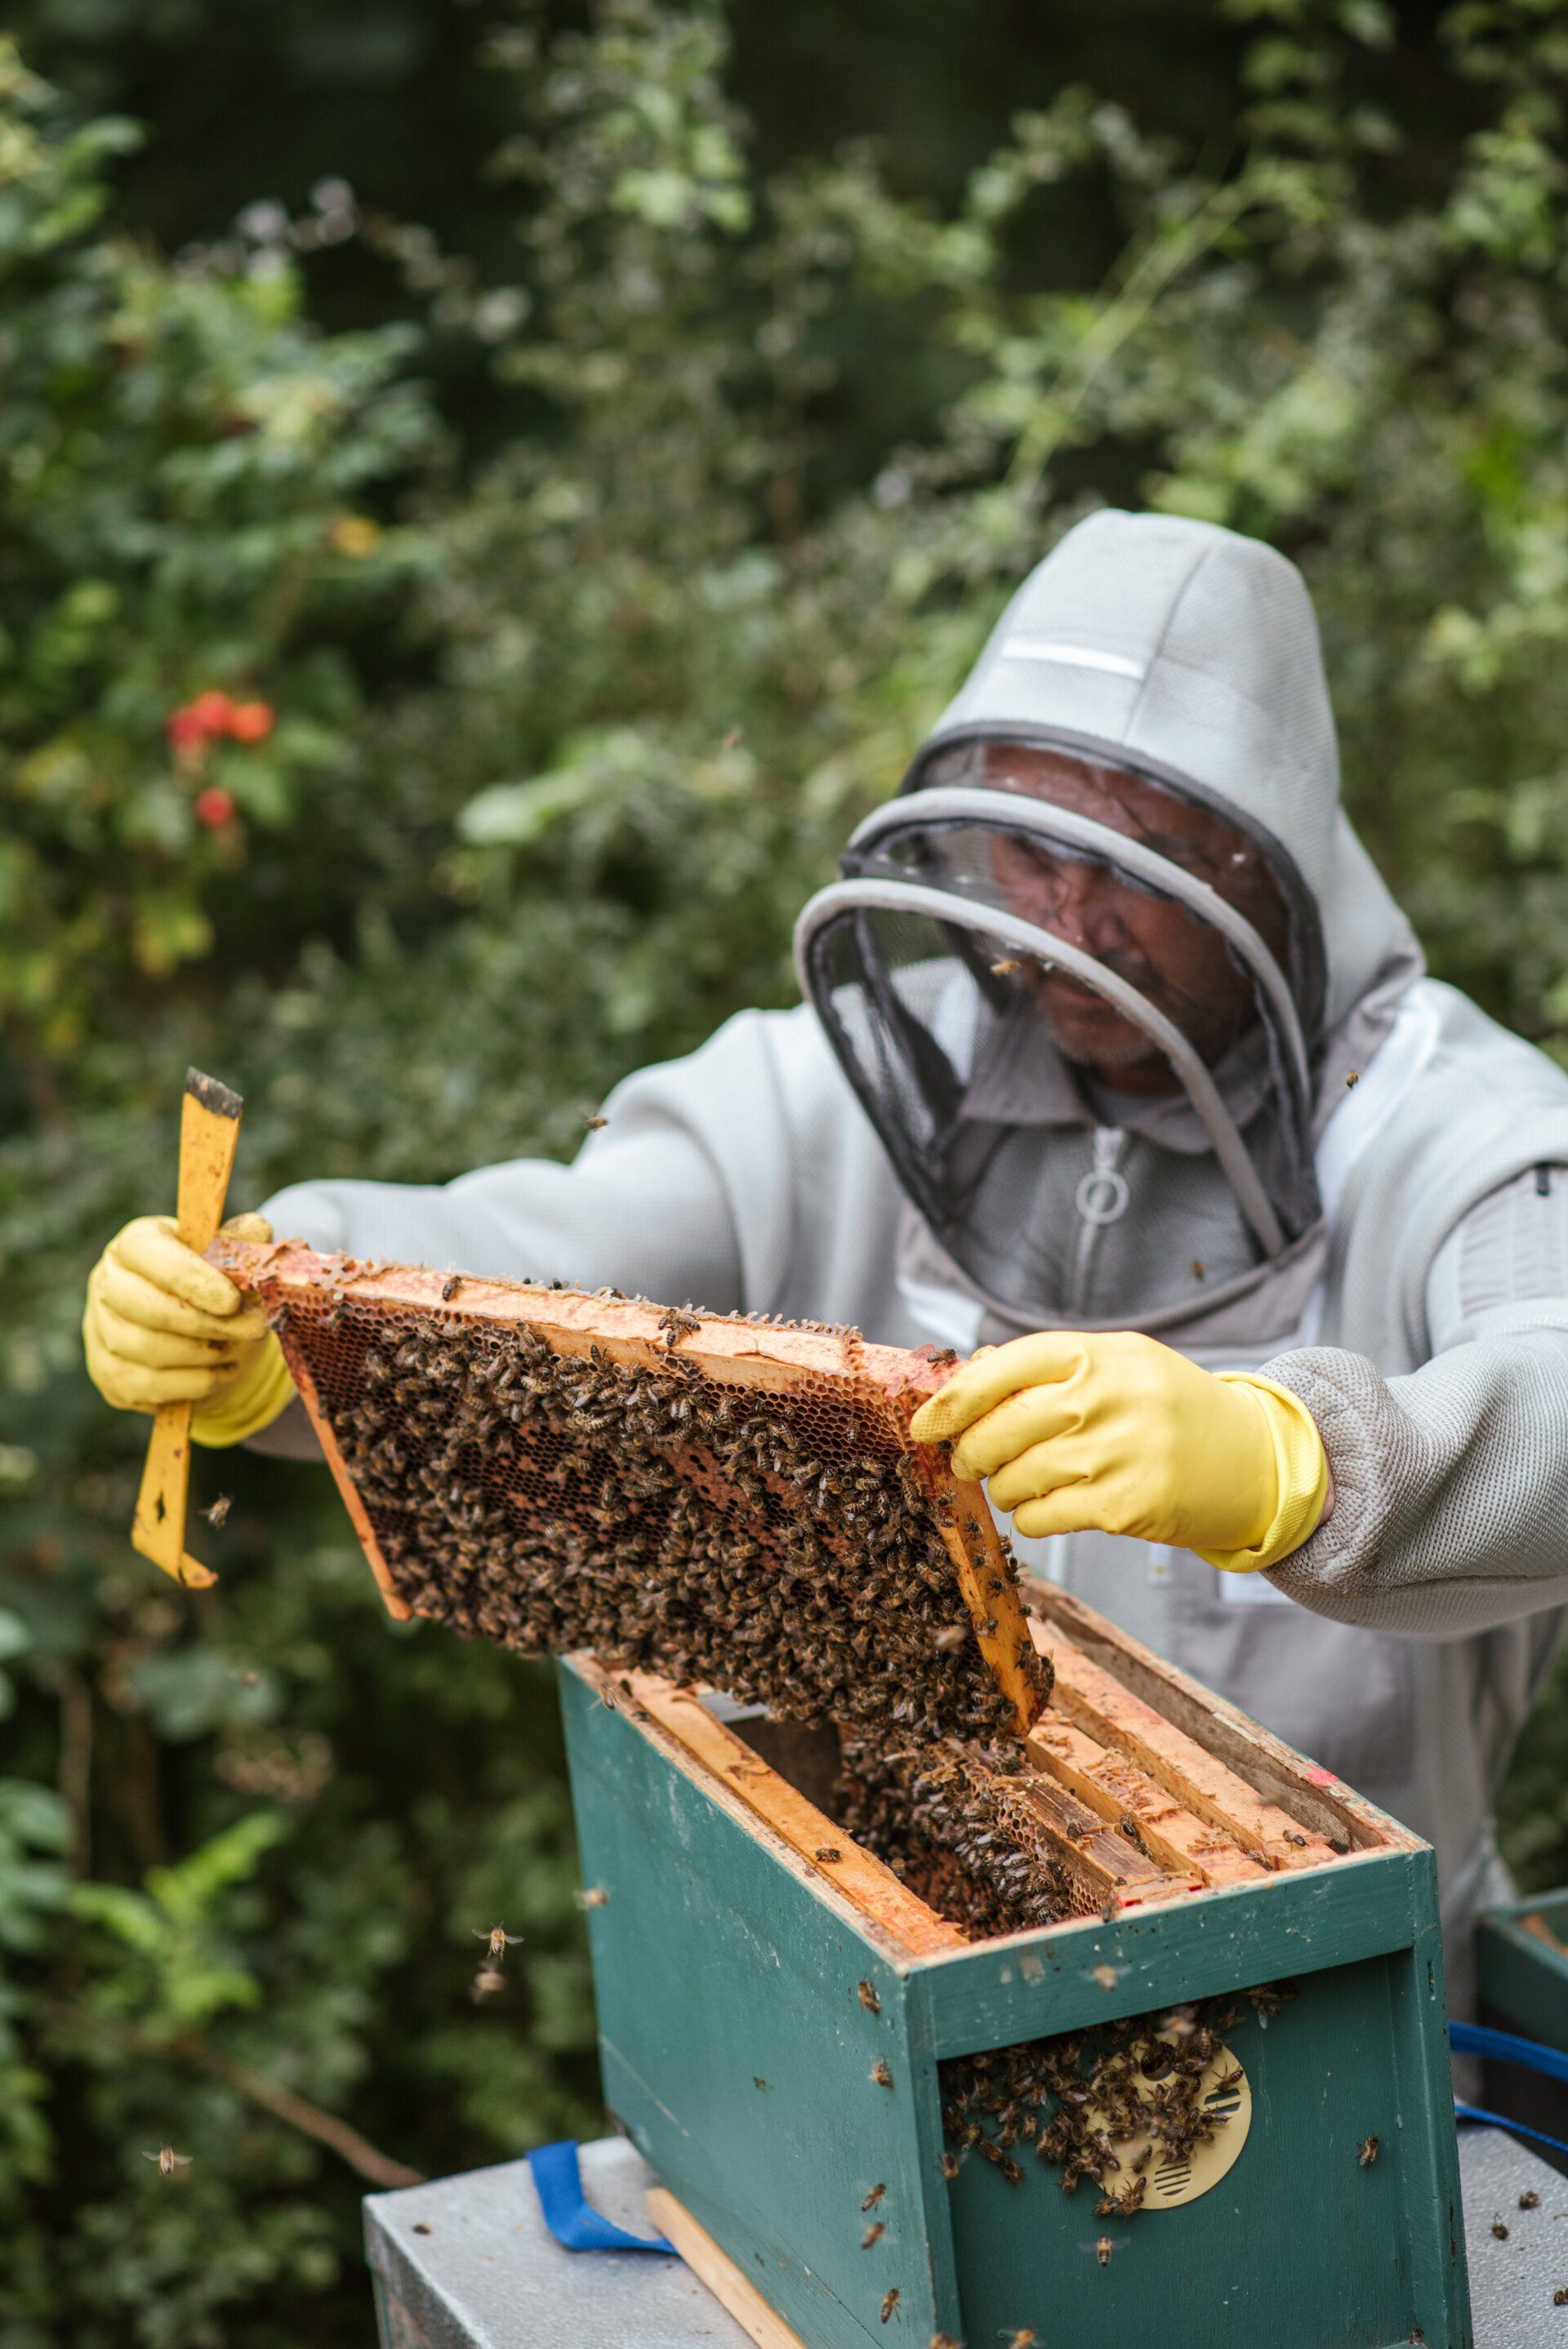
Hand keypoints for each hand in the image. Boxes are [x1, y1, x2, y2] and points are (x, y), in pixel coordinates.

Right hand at [84, 1211, 274, 1414]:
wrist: (204, 1333)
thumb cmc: (214, 1286)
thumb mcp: (230, 1258)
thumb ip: (242, 1243)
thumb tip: (255, 1229)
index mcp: (134, 1245)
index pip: (147, 1254)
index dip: (190, 1278)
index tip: (233, 1301)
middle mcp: (106, 1283)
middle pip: (142, 1306)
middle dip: (204, 1322)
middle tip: (253, 1329)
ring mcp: (100, 1331)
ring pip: (144, 1348)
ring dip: (201, 1353)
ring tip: (236, 1348)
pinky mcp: (109, 1375)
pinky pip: (147, 1385)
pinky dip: (193, 1383)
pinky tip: (222, 1372)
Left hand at [908, 1329, 1327, 1571]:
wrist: (1252, 1457)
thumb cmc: (1167, 1407)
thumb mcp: (1116, 1364)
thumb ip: (1046, 1369)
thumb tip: (959, 1386)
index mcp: (1097, 1352)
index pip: (999, 1370)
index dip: (949, 1402)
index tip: (921, 1426)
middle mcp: (1107, 1396)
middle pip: (998, 1431)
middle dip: (968, 1454)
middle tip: (967, 1463)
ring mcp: (1120, 1452)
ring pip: (1015, 1478)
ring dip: (1002, 1488)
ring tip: (1018, 1483)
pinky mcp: (1128, 1504)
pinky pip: (1043, 1517)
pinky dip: (1031, 1518)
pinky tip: (1047, 1507)